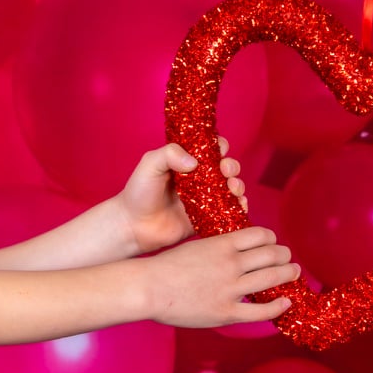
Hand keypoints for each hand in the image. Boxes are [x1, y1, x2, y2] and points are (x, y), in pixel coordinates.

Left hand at [119, 135, 249, 254]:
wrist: (133, 226)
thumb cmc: (138, 192)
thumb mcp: (149, 165)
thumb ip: (169, 154)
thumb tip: (194, 161)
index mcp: (187, 161)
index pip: (210, 148)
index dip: (219, 146)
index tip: (219, 150)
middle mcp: (200, 179)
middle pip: (226, 167)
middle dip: (232, 166)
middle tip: (225, 170)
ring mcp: (205, 199)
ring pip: (232, 188)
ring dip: (238, 185)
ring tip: (232, 188)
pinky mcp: (207, 218)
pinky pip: (229, 211)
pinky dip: (239, 207)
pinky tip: (238, 204)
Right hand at [141, 224, 299, 328]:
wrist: (148, 288)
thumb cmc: (167, 267)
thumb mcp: (197, 246)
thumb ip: (218, 247)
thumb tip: (236, 248)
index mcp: (222, 244)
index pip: (260, 235)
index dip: (272, 239)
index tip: (274, 243)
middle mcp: (231, 264)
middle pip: (271, 254)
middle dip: (284, 256)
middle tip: (288, 259)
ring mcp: (230, 289)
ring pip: (272, 278)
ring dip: (288, 274)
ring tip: (294, 273)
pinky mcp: (226, 313)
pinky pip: (261, 311)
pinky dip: (278, 306)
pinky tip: (286, 302)